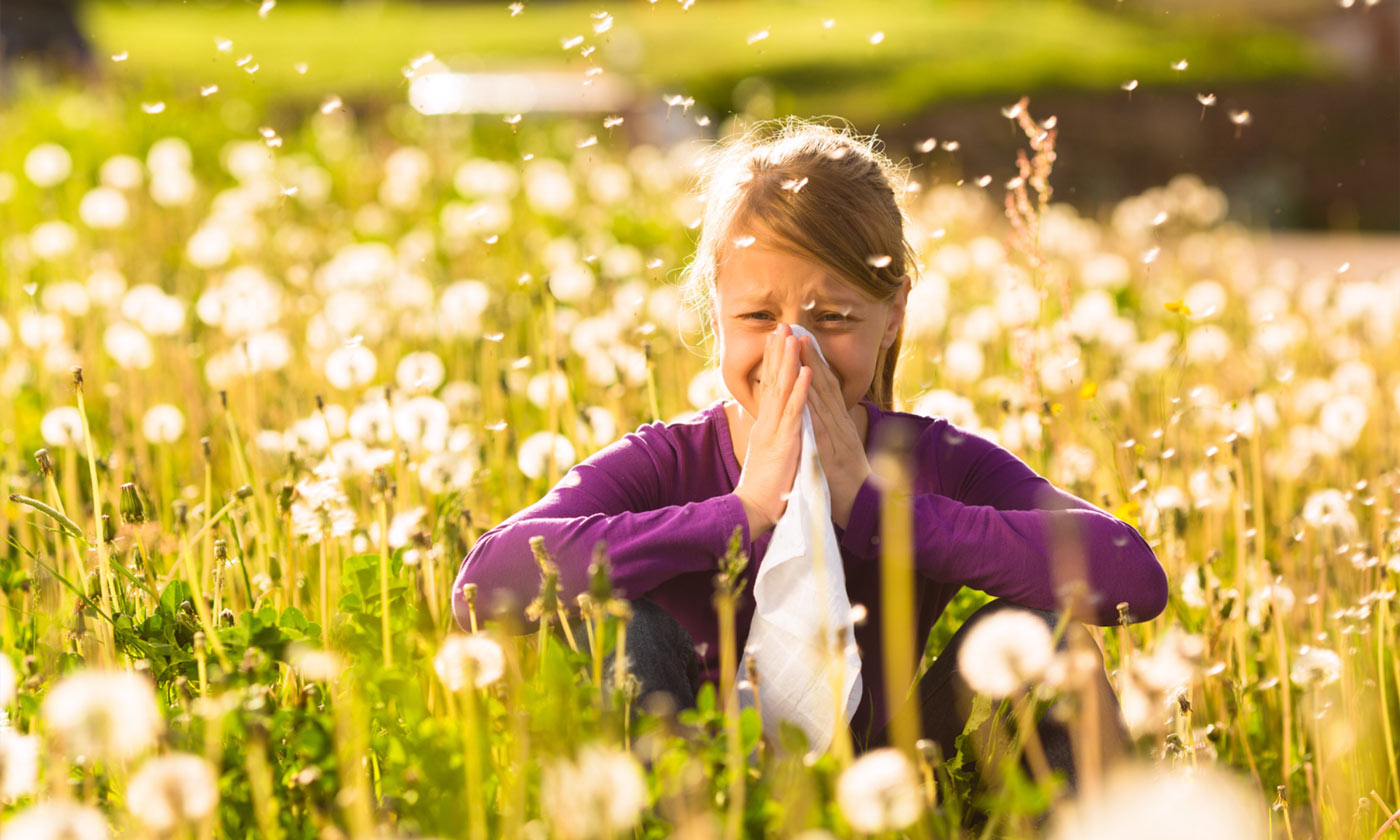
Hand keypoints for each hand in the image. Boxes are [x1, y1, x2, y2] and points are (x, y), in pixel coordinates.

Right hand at [733, 324, 811, 536]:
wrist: (754, 510)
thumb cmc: (764, 488)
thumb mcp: (768, 455)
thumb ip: (771, 436)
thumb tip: (773, 425)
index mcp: (765, 425)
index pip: (769, 387)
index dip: (774, 362)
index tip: (777, 339)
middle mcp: (767, 423)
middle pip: (772, 381)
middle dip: (777, 352)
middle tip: (781, 325)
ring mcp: (775, 431)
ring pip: (782, 389)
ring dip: (788, 362)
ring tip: (792, 337)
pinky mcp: (784, 442)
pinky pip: (794, 412)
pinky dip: (801, 390)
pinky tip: (806, 371)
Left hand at [797, 335, 872, 529]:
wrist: (863, 507)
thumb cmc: (846, 482)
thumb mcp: (838, 450)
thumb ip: (831, 431)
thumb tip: (821, 416)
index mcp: (838, 423)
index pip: (825, 386)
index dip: (813, 361)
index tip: (801, 338)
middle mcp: (839, 423)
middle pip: (823, 383)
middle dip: (809, 354)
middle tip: (796, 328)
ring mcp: (836, 434)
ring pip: (822, 396)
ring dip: (810, 368)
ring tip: (798, 344)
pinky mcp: (831, 450)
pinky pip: (820, 423)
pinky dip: (812, 402)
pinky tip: (804, 385)